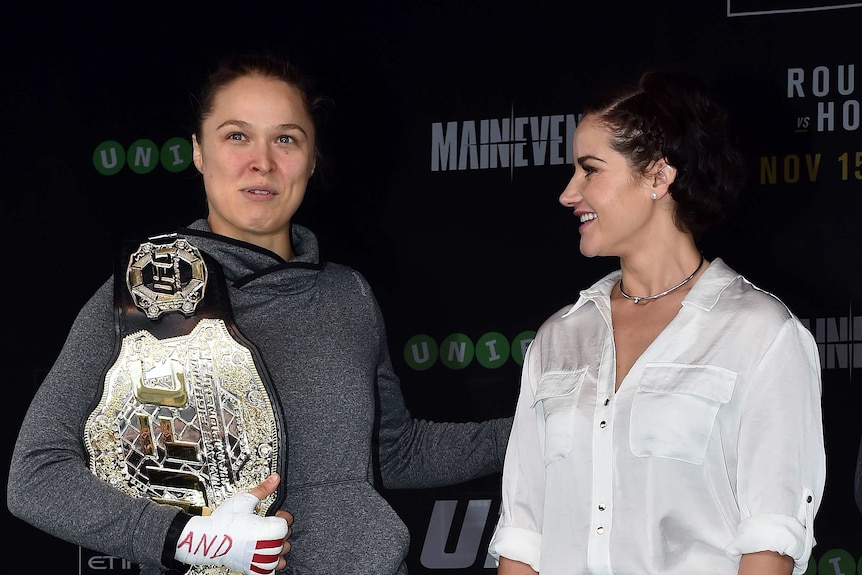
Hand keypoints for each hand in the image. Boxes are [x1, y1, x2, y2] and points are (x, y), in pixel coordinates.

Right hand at [174, 473, 289, 574]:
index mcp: (268, 530)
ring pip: (279, 558)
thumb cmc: (223, 521)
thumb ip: (263, 489)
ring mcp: (258, 559)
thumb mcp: (245, 500)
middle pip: (285, 540)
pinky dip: (269, 566)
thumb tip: (275, 479)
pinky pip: (269, 572)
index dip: (282, 517)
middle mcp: (265, 546)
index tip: (276, 514)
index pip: (286, 525)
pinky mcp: (250, 569)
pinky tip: (263, 556)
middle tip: (267, 525)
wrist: (206, 537)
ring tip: (267, 541)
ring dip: (276, 550)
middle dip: (278, 532)